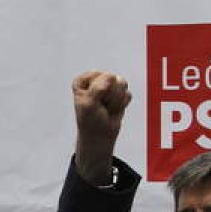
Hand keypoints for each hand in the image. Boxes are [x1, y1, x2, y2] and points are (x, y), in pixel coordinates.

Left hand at [72, 70, 131, 186]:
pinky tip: (114, 109)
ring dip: (116, 100)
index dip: (96, 90)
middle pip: (111, 78)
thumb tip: (112, 76)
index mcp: (83, 81)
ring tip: (107, 107)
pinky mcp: (120, 93)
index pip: (96, 76)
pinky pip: (128, 94)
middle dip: (109, 96)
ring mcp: (109, 86)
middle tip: (101, 106)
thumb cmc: (90, 120)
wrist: (100, 135)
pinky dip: (122, 104)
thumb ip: (97, 87)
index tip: (91, 101)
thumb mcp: (88, 104)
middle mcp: (96, 80)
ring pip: (122, 84)